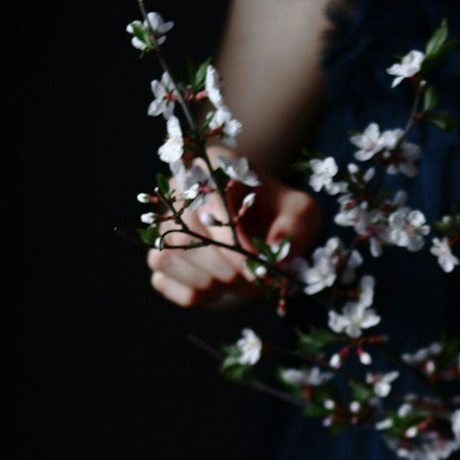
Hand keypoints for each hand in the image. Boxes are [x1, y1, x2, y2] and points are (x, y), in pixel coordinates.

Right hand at [146, 172, 320, 309]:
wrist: (261, 229)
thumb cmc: (280, 215)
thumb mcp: (300, 212)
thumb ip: (296, 225)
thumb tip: (276, 249)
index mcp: (212, 165)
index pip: (209, 202)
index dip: (234, 242)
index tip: (258, 268)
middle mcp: (178, 190)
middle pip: (184, 233)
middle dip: (223, 267)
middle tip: (252, 278)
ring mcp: (164, 223)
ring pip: (167, 256)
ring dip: (207, 281)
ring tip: (236, 282)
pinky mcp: (159, 255)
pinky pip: (162, 281)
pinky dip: (191, 294)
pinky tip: (216, 291)